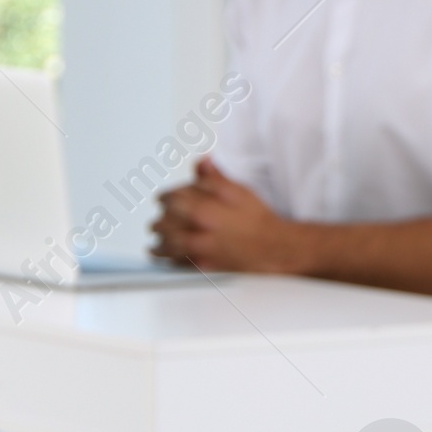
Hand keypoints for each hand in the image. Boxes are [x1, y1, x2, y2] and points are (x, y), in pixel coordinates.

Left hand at [150, 157, 310, 273]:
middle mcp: (198, 232)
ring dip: (158, 244)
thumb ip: (215, 178)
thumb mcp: (239, 191)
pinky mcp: (206, 268)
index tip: (162, 200)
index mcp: (203, 210)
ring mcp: (201, 252)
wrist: (277, 249)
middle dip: (159, 222)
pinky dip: (169, 262)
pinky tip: (166, 259)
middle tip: (156, 223)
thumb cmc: (260, 220)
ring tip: (154, 243)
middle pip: (164, 225)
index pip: (170, 200)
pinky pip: (179, 266)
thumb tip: (201, 162)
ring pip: (167, 248)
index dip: (164, 198)